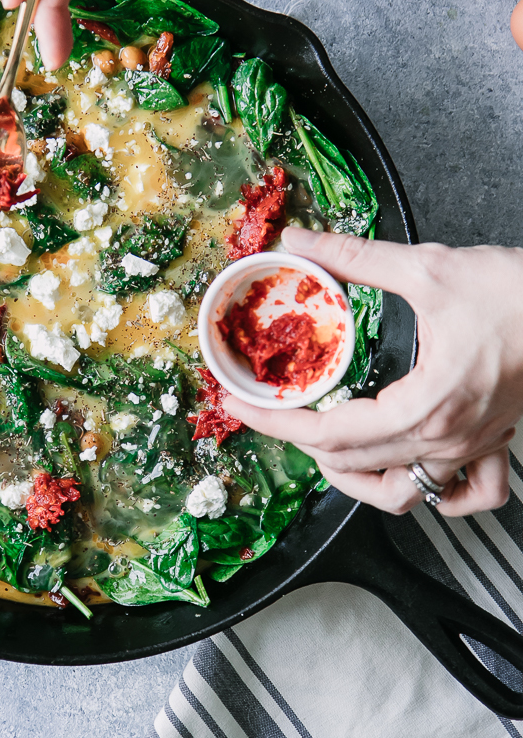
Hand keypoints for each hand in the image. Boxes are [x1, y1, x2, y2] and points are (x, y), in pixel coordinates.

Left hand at [222, 227, 520, 515]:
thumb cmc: (518, 293)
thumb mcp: (426, 268)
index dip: (276, 425)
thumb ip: (355, 257)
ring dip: (354, 480)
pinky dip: (434, 496)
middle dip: (299, 442)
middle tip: (266, 414)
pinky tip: (411, 472)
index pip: (332, 434)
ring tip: (323, 450)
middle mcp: (447, 439)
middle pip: (355, 466)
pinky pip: (465, 496)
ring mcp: (472, 448)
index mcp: (425, 405)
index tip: (242, 408)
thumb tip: (301, 241)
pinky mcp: (494, 443)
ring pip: (404, 496)